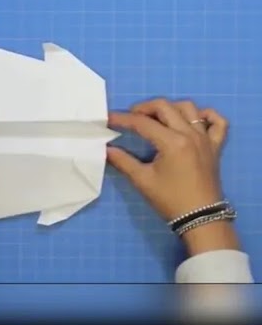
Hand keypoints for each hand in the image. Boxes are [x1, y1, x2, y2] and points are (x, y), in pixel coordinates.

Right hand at [108, 98, 239, 255]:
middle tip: (131, 118)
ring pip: (189, 108)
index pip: (143, 123)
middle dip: (144, 108)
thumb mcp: (143, 181)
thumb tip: (107, 149)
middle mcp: (190, 134)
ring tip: (158, 118)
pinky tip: (194, 120)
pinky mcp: (216, 146)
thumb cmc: (170, 201)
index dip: (123, 119)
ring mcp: (206, 138)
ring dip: (170, 108)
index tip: (109, 120)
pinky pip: (218, 122)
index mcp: (172, 142)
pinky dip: (207, 115)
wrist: (200, 218)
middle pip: (165, 107)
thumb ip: (123, 162)